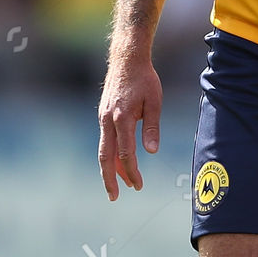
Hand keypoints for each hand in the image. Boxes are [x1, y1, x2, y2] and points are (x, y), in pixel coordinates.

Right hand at [98, 53, 162, 199]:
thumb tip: (151, 151)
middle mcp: (108, 120)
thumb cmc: (145, 79)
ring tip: (120, 185)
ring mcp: (102, 118)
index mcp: (122, 118)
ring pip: (103, 149)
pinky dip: (111, 154)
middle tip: (114, 197)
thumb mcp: (155, 102)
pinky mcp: (103, 115)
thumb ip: (152, 127)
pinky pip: (105, 140)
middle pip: (105, 157)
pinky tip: (120, 162)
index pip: (125, 153)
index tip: (139, 185)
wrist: (126, 59)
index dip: (132, 171)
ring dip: (110, 168)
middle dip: (109, 179)